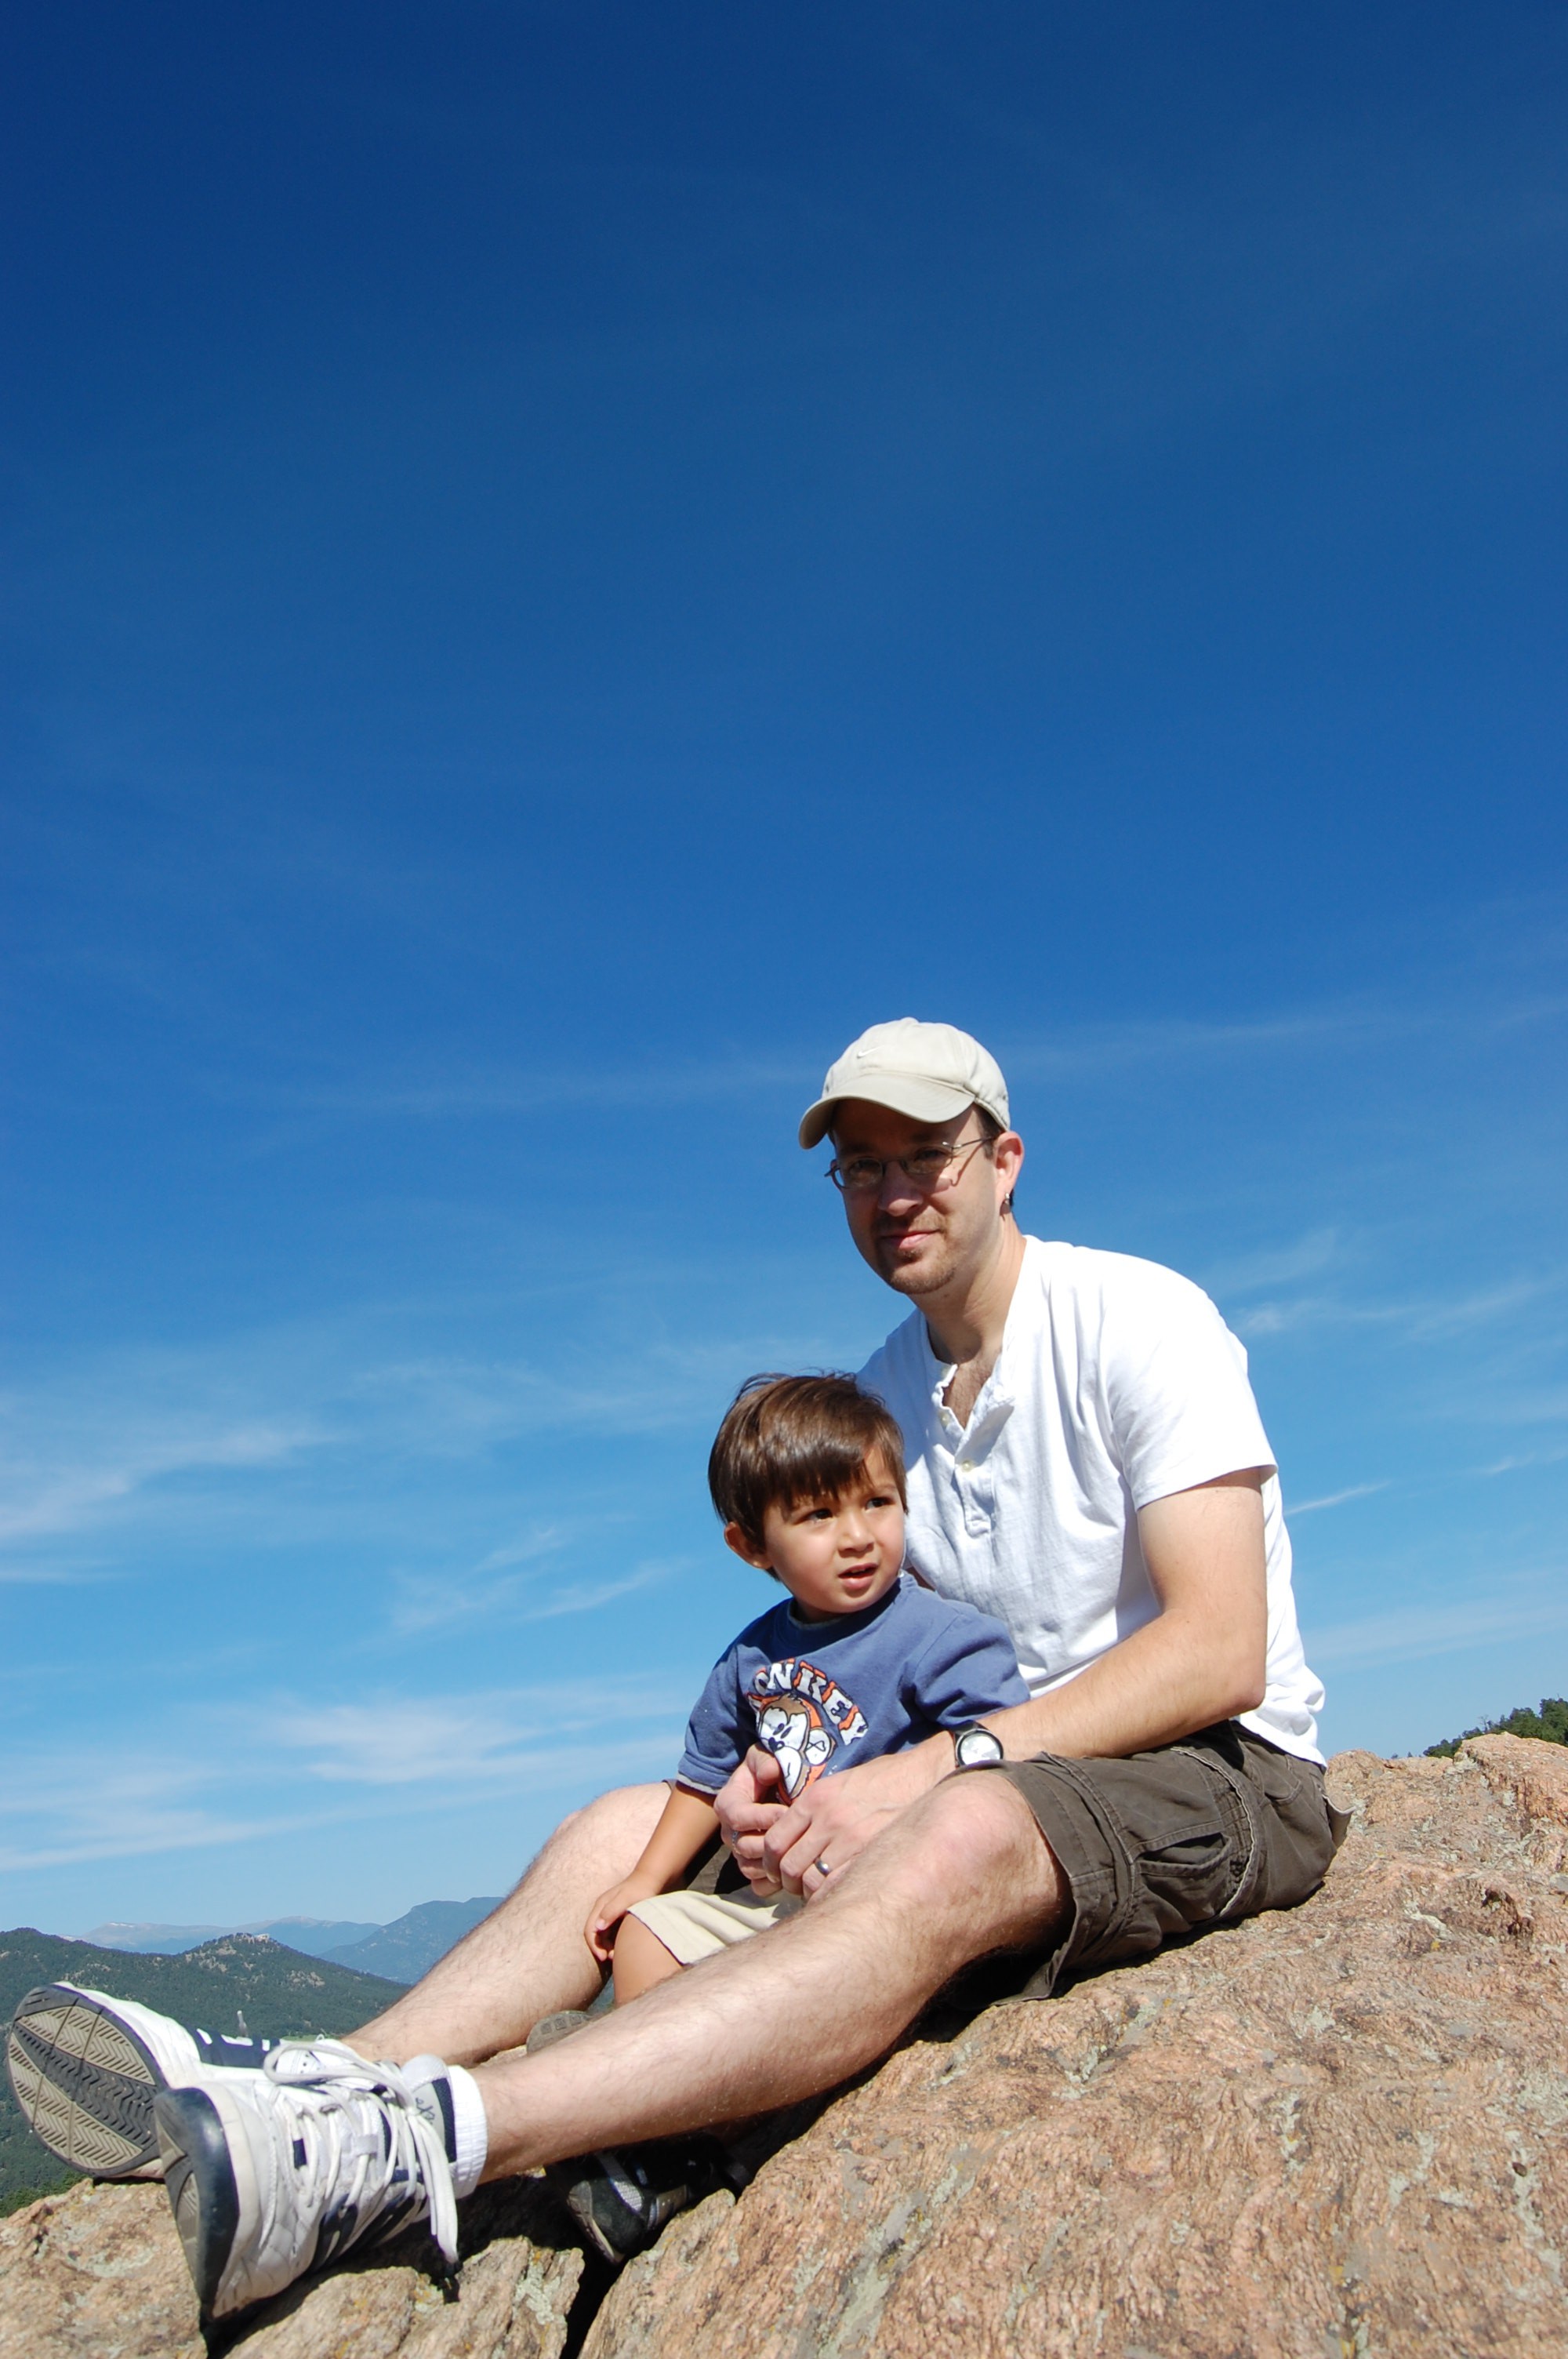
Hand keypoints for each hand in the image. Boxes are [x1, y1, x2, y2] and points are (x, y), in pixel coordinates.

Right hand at [583, 1875, 656, 1962]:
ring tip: (619, 1955)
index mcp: (601, 1906)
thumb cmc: (640, 1889)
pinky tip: (623, 1947)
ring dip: (608, 1947)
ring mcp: (609, 1914)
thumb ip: (612, 1910)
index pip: (590, 1930)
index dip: (594, 1945)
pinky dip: (614, 1942)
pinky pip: (611, 1934)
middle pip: (595, 1935)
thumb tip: (598, 1927)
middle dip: (601, 1948)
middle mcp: (602, 1910)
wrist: (650, 1880)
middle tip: (613, 1958)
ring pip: (603, 1936)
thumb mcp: (626, 1899)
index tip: (604, 1957)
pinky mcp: (617, 1918)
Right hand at [713, 1747, 792, 1894]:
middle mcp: (729, 1831)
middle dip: (773, 1841)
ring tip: (799, 1851)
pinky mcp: (753, 1868)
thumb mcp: (765, 1756)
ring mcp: (740, 1852)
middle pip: (744, 1846)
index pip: (738, 1816)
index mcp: (728, 1803)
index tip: (789, 1811)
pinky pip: (758, 1883)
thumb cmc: (770, 1769)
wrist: (777, 1788)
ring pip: (751, 1867)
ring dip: (775, 1862)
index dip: (763, 1816)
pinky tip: (795, 1869)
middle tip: (799, 1835)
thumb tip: (769, 1772)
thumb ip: (766, 1760)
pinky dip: (775, 1881)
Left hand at [761, 1741, 949, 1895]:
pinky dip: (833, 1895)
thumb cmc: (883, 1780)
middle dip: (789, 1883)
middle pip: (789, 1866)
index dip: (773, 1864)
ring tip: (820, 1894)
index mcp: (814, 1798)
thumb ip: (816, 1809)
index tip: (780, 1873)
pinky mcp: (871, 1850)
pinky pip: (838, 1885)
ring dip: (810, 1893)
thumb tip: (795, 1838)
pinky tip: (840, 1894)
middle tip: (799, 1888)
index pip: (774, 1842)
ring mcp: (849, 1835)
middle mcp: (827, 1817)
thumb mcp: (841, 1784)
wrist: (923, 1774)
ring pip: (811, 1880)